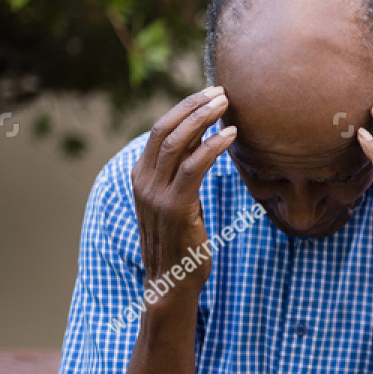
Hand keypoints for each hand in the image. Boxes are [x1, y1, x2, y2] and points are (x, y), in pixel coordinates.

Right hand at [130, 86, 234, 301]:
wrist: (170, 282)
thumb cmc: (181, 242)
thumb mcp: (178, 202)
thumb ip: (183, 175)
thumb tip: (203, 145)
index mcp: (141, 176)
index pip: (160, 130)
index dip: (184, 108)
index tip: (209, 94)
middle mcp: (143, 181)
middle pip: (166, 128)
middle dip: (193, 105)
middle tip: (220, 91)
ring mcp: (156, 194)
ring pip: (178, 142)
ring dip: (204, 118)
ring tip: (227, 104)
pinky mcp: (175, 207)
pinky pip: (194, 167)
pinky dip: (213, 146)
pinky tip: (231, 135)